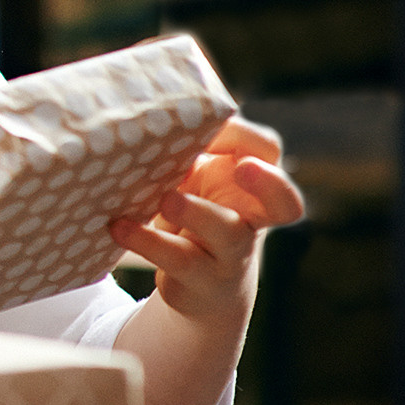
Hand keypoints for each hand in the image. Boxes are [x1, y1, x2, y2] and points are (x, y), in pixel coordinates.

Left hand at [109, 116, 304, 325]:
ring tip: (165, 199)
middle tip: (242, 166)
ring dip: (194, 210)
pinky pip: (180, 259)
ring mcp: (231, 253)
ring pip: (227, 232)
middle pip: (286, 204)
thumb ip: (183, 151)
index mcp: (251, 185)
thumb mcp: (194, 180)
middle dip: (270, 184)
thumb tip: (145, 119)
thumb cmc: (193, 213)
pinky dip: (146, 240)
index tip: (212, 124)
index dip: (244, 136)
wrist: (198, 286)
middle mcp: (251, 219)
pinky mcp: (202, 280)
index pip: (267, 151)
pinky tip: (118, 227)